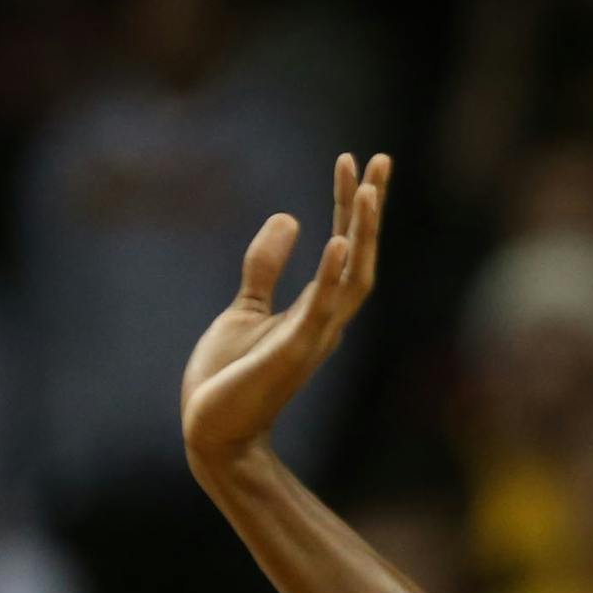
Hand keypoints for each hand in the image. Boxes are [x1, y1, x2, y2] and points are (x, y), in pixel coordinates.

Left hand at [182, 153, 388, 467]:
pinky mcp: (292, 353)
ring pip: (352, 279)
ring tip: (367, 190)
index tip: (356, 160)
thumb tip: (291, 217)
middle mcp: (327, 320)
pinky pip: (320, 309)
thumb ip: (266, 266)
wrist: (211, 433)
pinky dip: (332, 275)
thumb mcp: (245, 308)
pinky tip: (339, 240)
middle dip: (370, 209)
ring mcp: (314, 337)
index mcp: (317, 309)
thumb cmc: (227, 378)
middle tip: (381, 159)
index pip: (345, 247)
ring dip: (362, 234)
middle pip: (361, 255)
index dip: (351, 204)